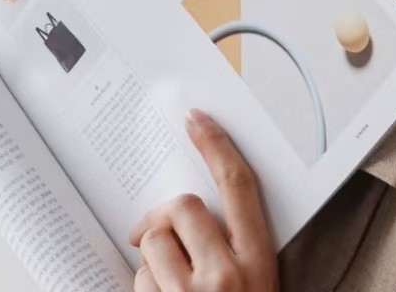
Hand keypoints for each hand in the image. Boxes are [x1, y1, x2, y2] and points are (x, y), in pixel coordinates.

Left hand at [128, 109, 277, 290]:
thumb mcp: (256, 280)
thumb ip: (236, 246)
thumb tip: (192, 213)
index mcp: (257, 261)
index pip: (237, 186)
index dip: (216, 146)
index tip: (196, 120)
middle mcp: (225, 275)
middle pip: (183, 206)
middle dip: (164, 217)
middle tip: (154, 232)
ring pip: (153, 242)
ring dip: (153, 260)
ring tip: (168, 285)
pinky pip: (138, 279)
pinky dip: (145, 288)